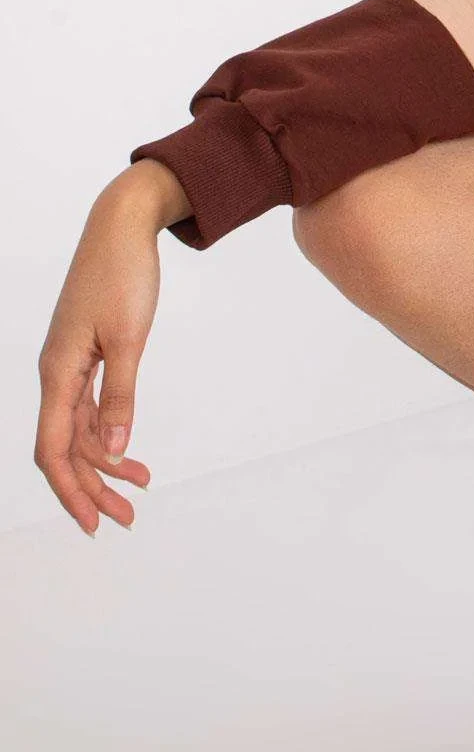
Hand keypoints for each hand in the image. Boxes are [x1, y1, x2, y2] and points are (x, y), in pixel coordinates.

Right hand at [34, 179, 162, 534]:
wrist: (122, 228)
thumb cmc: (122, 275)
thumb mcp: (129, 338)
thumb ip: (120, 396)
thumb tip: (113, 450)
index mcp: (57, 372)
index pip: (54, 449)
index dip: (70, 490)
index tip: (92, 523)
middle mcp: (56, 373)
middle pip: (66, 448)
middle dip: (92, 487)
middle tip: (126, 518)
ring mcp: (69, 365)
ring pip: (79, 431)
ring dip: (105, 463)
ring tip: (141, 486)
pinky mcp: (86, 355)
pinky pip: (88, 408)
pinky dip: (107, 433)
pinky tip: (127, 451)